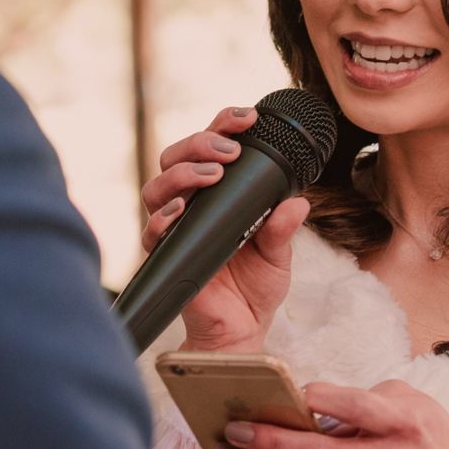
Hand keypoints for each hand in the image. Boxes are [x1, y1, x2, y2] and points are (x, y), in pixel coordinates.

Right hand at [140, 106, 310, 353]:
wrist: (241, 330)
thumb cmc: (255, 288)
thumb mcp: (278, 254)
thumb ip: (282, 228)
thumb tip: (297, 203)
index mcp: (218, 194)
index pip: (210, 148)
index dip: (223, 126)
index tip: (247, 118)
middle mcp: (191, 204)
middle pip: (176, 157)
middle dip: (200, 143)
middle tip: (230, 152)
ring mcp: (175, 228)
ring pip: (157, 185)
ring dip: (183, 174)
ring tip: (212, 176)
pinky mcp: (166, 254)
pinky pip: (152, 230)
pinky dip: (162, 217)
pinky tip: (180, 212)